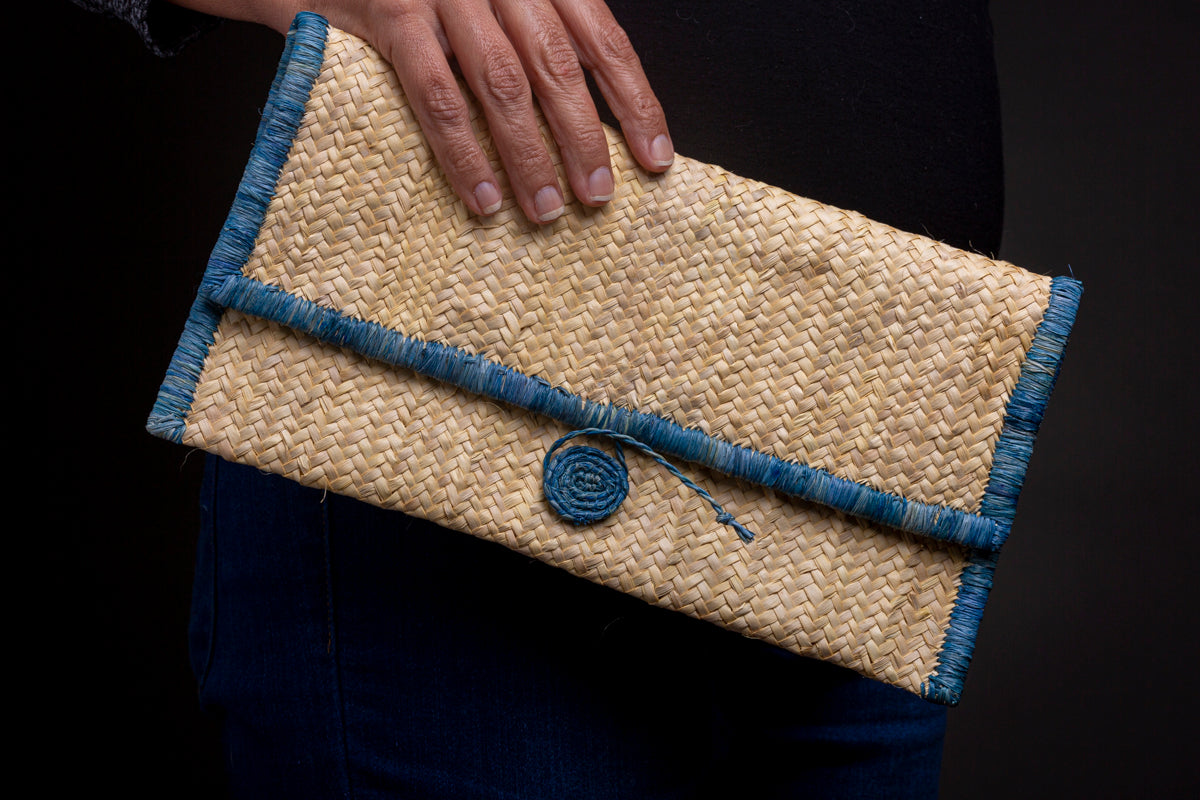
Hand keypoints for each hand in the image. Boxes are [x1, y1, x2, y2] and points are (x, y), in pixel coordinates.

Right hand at [171, 0, 672, 222]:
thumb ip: (529, 31)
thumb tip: (582, 118)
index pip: (601, 36)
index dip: (635, 101)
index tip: (656, 159)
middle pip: (558, 64)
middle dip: (585, 137)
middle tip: (598, 198)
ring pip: (504, 84)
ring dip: (530, 155)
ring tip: (546, 210)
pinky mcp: (392, 14)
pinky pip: (437, 96)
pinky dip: (463, 154)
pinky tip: (482, 200)